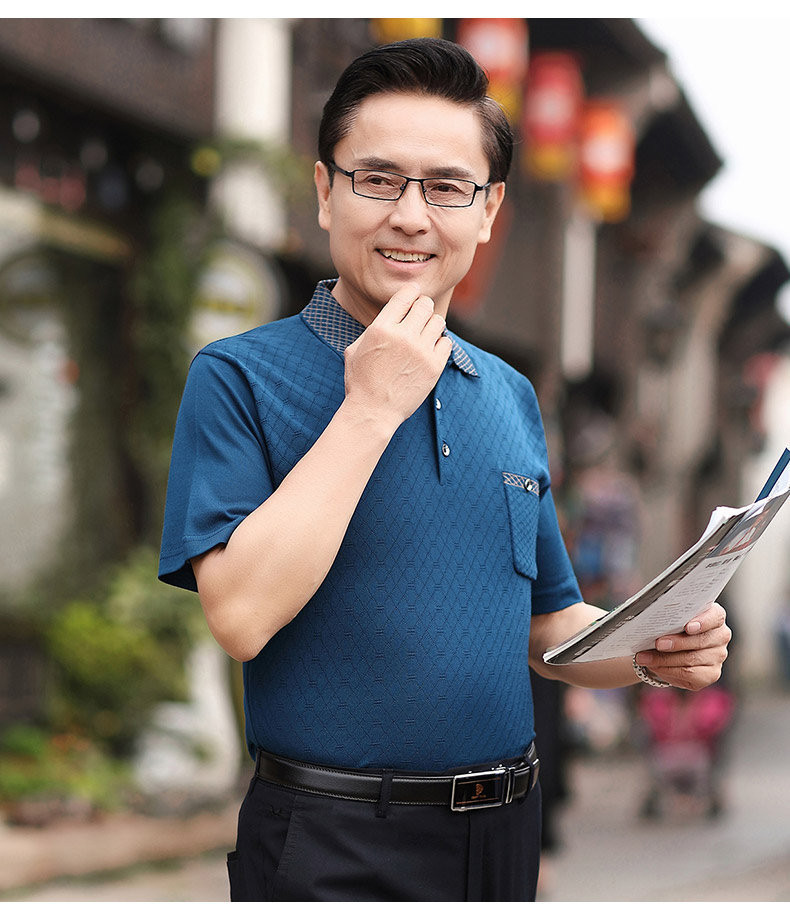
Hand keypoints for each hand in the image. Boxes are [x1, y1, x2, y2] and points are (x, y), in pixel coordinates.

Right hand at [343, 283, 452, 432]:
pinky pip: (446, 343)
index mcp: (381, 328)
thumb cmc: (361, 381)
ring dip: (432, 324)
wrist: (373, 411)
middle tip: (420, 314)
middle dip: (423, 307)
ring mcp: (421, 351)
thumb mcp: (355, 348)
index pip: (405, 295)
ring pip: (438, 321)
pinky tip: (429, 349)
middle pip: (425, 305)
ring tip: (424, 333)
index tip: (414, 295)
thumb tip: (393, 311)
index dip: (412, 292)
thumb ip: (374, 327)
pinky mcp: (434, 367)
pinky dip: (440, 343)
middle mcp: (403, 336)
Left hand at [634, 602, 730, 689]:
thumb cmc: (671, 627)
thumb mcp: (671, 619)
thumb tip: (651, 623)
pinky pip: (689, 674)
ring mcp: (718, 656)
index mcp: (715, 616)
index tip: (687, 627)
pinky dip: (668, 670)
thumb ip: (669, 618)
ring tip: (644, 657)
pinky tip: (655, 667)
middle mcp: (720, 636)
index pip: (715, 617)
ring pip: (691, 659)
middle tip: (657, 643)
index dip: (703, 622)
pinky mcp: (711, 674)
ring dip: (664, 659)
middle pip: (700, 641)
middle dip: (676, 643)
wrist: (670, 648)